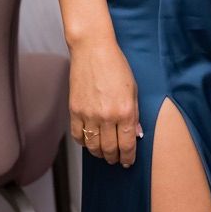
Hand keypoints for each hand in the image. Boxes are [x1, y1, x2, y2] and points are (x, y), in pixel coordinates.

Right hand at [69, 35, 143, 165]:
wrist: (92, 50)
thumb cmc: (116, 66)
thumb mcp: (133, 89)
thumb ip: (134, 114)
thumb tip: (136, 134)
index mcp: (125, 111)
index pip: (127, 144)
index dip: (128, 157)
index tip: (127, 162)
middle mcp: (107, 116)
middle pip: (109, 149)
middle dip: (114, 158)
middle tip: (115, 160)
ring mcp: (89, 114)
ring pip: (93, 146)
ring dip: (99, 153)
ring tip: (103, 153)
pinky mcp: (74, 110)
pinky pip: (77, 135)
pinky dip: (83, 142)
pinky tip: (89, 141)